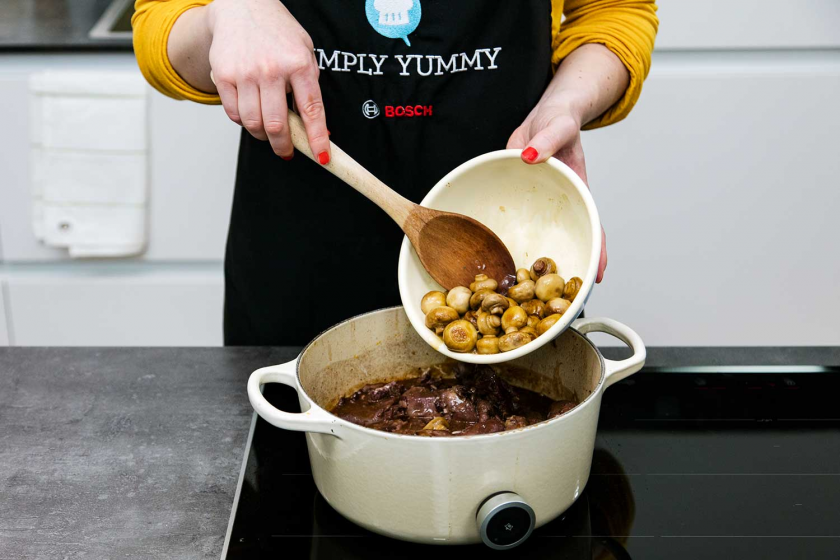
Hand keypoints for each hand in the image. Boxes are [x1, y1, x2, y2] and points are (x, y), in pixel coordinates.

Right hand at [205, 0, 328, 162]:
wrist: (243, 6)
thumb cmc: (278, 35)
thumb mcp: (304, 54)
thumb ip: (310, 89)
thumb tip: (318, 129)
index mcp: (298, 64)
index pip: (311, 110)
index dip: (317, 138)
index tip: (322, 156)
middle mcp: (272, 69)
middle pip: (276, 124)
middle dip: (284, 146)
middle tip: (287, 150)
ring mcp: (245, 73)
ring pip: (253, 124)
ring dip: (262, 135)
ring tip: (268, 130)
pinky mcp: (224, 76)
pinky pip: (234, 114)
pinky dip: (243, 122)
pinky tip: (251, 113)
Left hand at [507, 99, 607, 282]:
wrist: (546, 116)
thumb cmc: (558, 119)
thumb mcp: (557, 124)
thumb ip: (548, 138)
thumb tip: (532, 155)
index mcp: (578, 188)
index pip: (593, 223)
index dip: (597, 250)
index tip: (597, 275)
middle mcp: (563, 203)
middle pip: (572, 240)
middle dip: (572, 269)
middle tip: (567, 299)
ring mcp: (544, 206)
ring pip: (546, 237)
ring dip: (543, 262)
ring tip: (537, 295)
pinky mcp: (526, 203)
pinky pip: (523, 225)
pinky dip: (517, 242)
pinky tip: (508, 262)